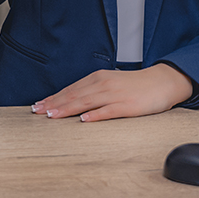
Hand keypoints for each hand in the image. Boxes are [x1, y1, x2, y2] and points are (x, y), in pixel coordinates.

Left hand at [31, 64, 193, 121]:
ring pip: (86, 102)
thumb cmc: (135, 85)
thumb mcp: (110, 84)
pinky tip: (84, 119)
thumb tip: (73, 102)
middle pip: (74, 95)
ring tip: (52, 116)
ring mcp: (114, 95)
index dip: (53, 98)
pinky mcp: (127, 106)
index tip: (38, 105)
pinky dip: (95, 115)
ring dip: (67, 108)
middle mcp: (103, 84)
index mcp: (98, 78)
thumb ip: (93, 91)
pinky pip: (108, 111)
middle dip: (54, 104)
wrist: (162, 82)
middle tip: (37, 112)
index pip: (71, 89)